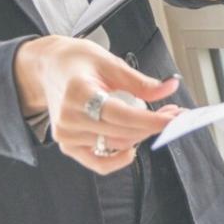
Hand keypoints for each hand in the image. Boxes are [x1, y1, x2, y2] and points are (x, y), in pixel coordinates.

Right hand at [13, 36, 180, 173]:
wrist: (48, 68)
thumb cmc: (77, 62)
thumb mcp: (109, 62)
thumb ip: (139, 81)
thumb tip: (170, 87)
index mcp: (78, 93)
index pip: (121, 115)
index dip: (151, 120)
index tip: (174, 118)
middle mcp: (69, 118)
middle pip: (122, 132)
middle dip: (152, 125)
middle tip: (173, 114)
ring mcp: (67, 135)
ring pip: (115, 146)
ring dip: (141, 136)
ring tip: (155, 120)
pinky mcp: (67, 146)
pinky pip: (98, 162)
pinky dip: (119, 158)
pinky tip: (133, 145)